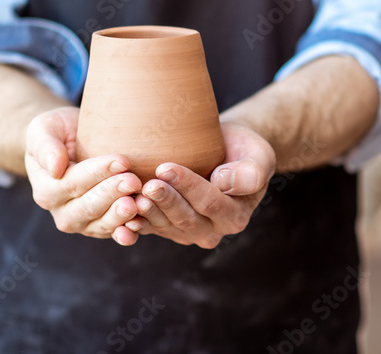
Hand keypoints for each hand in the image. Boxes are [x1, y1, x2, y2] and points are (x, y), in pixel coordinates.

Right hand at [25, 107, 142, 245]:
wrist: (73, 144)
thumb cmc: (58, 132)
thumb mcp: (44, 129)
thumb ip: (45, 146)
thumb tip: (55, 168)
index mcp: (46, 189)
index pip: (73, 182)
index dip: (98, 172)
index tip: (122, 160)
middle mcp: (62, 212)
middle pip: (88, 206)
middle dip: (112, 194)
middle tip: (134, 181)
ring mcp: (82, 223)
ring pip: (102, 224)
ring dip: (121, 215)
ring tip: (138, 202)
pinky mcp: (101, 227)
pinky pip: (115, 232)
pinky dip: (128, 230)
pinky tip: (141, 222)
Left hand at [127, 123, 274, 248]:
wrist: (226, 151)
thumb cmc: (243, 150)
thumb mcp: (258, 156)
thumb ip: (251, 172)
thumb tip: (224, 182)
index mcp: (235, 215)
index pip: (211, 203)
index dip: (188, 187)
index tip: (166, 167)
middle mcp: (212, 230)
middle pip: (186, 218)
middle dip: (165, 202)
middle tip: (147, 184)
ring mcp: (187, 231)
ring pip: (166, 225)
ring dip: (148, 212)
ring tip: (132, 195)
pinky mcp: (167, 227)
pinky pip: (150, 228)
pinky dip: (136, 223)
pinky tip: (121, 212)